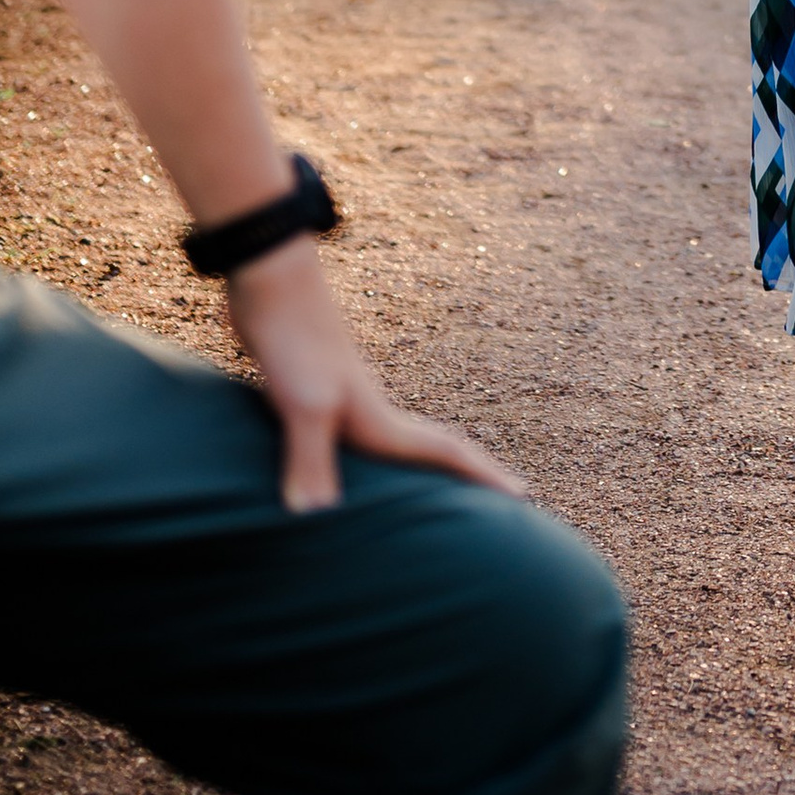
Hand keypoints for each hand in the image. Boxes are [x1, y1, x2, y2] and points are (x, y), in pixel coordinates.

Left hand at [226, 237, 527, 514]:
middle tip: (495, 503)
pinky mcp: (307, 395)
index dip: (484, 475)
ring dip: (413, 470)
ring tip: (425, 498)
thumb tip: (314, 519)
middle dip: (463, 477)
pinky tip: (341, 469)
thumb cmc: (295, 337)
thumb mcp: (306, 403)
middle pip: (427, 451)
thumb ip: (312, 458)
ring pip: (387, 447)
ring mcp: (340, 402)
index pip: (445, 451)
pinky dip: (358, 463)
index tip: (525, 497)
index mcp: (379, 419)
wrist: (270, 275)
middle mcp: (369, 412)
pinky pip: (344, 442)